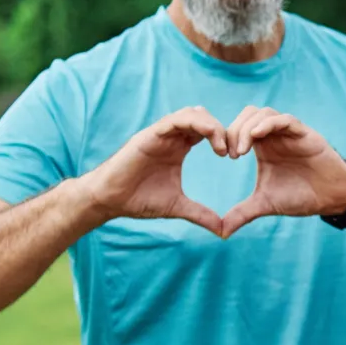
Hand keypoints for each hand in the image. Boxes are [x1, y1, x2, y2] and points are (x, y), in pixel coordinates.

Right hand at [79, 106, 227, 234]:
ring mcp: (160, 134)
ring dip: (212, 125)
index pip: (207, 131)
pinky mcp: (149, 135)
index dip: (225, 138)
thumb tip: (223, 231)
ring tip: (222, 147)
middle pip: (204, 118)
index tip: (236, 156)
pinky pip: (175, 120)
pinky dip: (196, 123)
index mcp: (179, 147)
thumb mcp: (178, 207)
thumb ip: (201, 214)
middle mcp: (171, 137)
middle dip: (223, 130)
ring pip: (192, 114)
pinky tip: (209, 138)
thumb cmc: (138, 200)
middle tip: (233, 152)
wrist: (109, 201)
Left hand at [219, 106, 345, 236]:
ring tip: (242, 149)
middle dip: (234, 130)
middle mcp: (275, 136)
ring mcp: (290, 133)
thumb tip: (221, 233)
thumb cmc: (301, 197)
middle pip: (248, 114)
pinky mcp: (305, 134)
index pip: (238, 127)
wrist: (330, 199)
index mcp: (263, 146)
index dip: (227, 136)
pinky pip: (285, 120)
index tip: (224, 156)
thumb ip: (242, 214)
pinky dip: (268, 124)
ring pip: (264, 113)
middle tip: (232, 153)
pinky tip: (256, 136)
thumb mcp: (265, 204)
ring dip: (248, 126)